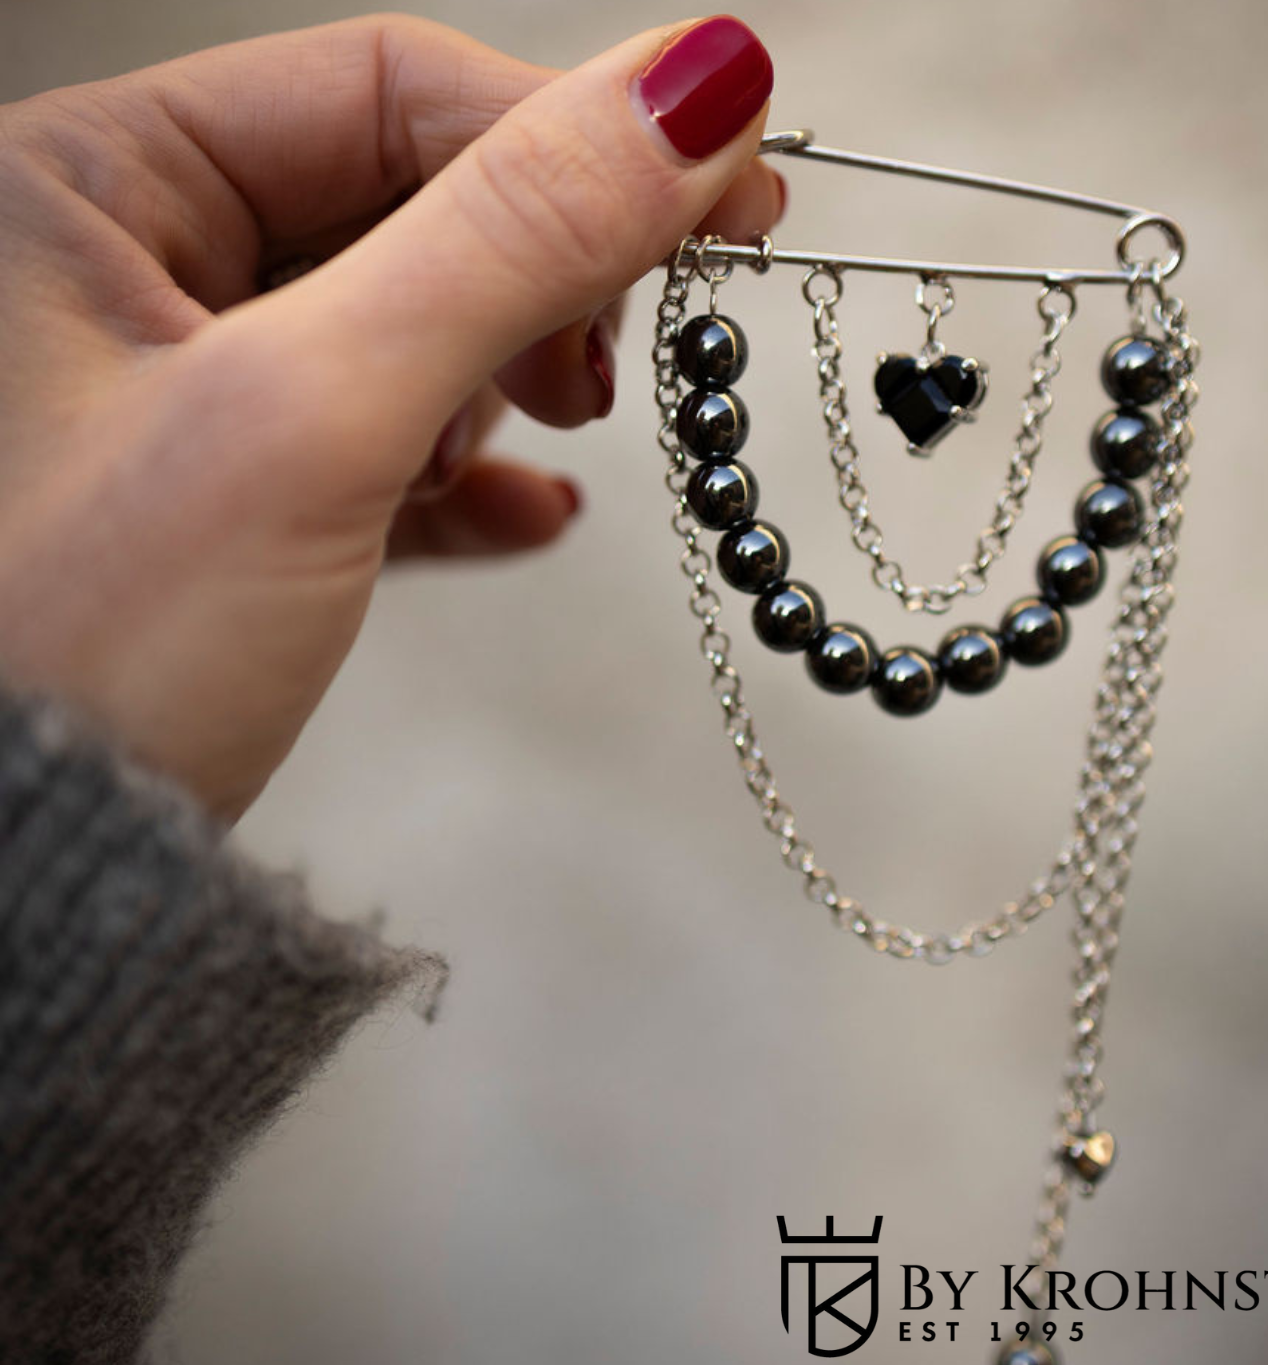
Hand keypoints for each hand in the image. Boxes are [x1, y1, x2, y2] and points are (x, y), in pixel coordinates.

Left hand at [0, 13, 780, 816]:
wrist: (36, 896)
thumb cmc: (89, 652)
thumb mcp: (317, 416)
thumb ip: (510, 238)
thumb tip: (691, 89)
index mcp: (85, 184)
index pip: (387, 92)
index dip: (569, 134)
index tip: (724, 186)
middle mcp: (121, 268)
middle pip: (407, 206)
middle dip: (527, 288)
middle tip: (614, 359)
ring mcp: (181, 392)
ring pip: (409, 331)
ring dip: (491, 393)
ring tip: (511, 461)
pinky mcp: (234, 505)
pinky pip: (383, 448)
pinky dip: (467, 479)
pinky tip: (534, 513)